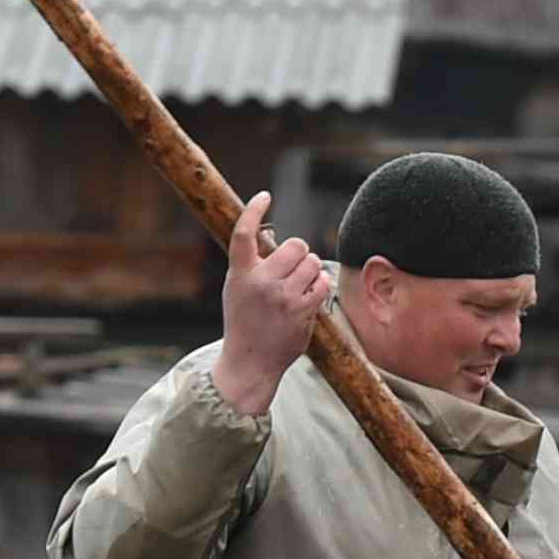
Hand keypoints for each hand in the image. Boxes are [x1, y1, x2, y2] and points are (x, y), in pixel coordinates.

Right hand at [216, 191, 327, 416]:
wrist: (250, 362)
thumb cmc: (244, 321)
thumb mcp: (236, 288)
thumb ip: (250, 264)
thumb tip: (268, 236)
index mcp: (239, 274)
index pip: (243, 233)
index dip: (254, 211)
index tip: (265, 197)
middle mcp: (260, 282)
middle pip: (294, 244)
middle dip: (298, 251)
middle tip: (292, 267)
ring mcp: (283, 297)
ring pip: (311, 261)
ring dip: (310, 269)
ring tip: (298, 285)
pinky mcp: (302, 311)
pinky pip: (322, 282)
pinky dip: (320, 284)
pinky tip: (310, 294)